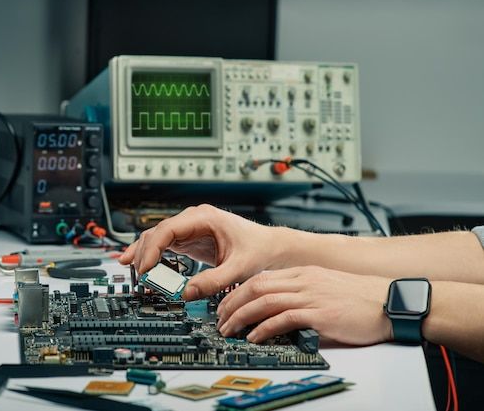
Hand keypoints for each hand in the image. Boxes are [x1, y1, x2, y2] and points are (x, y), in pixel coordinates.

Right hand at [118, 204, 285, 300]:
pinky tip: (139, 266)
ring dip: (144, 254)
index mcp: (204, 218)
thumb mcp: (239, 268)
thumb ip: (214, 281)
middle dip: (144, 254)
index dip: (152, 249)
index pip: (167, 229)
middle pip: (157, 233)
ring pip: (157, 238)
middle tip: (138, 276)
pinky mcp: (190, 241)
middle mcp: (194, 220)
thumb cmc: (260, 250)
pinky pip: (164, 246)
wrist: (273, 248)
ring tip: (132, 272)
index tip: (145, 268)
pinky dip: (152, 256)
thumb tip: (187, 294)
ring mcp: (190, 230)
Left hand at [217, 266, 392, 345]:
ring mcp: (311, 296)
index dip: (238, 291)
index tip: (226, 304)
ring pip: (264, 301)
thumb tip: (279, 308)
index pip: (261, 278)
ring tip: (229, 330)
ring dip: (242, 316)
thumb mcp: (326, 286)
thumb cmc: (361, 298)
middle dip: (232, 303)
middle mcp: (303, 281)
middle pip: (256, 287)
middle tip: (220, 319)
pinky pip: (284, 319)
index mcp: (303, 273)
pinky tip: (254, 337)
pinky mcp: (320, 314)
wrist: (391, 301)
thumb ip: (303, 292)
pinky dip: (264, 328)